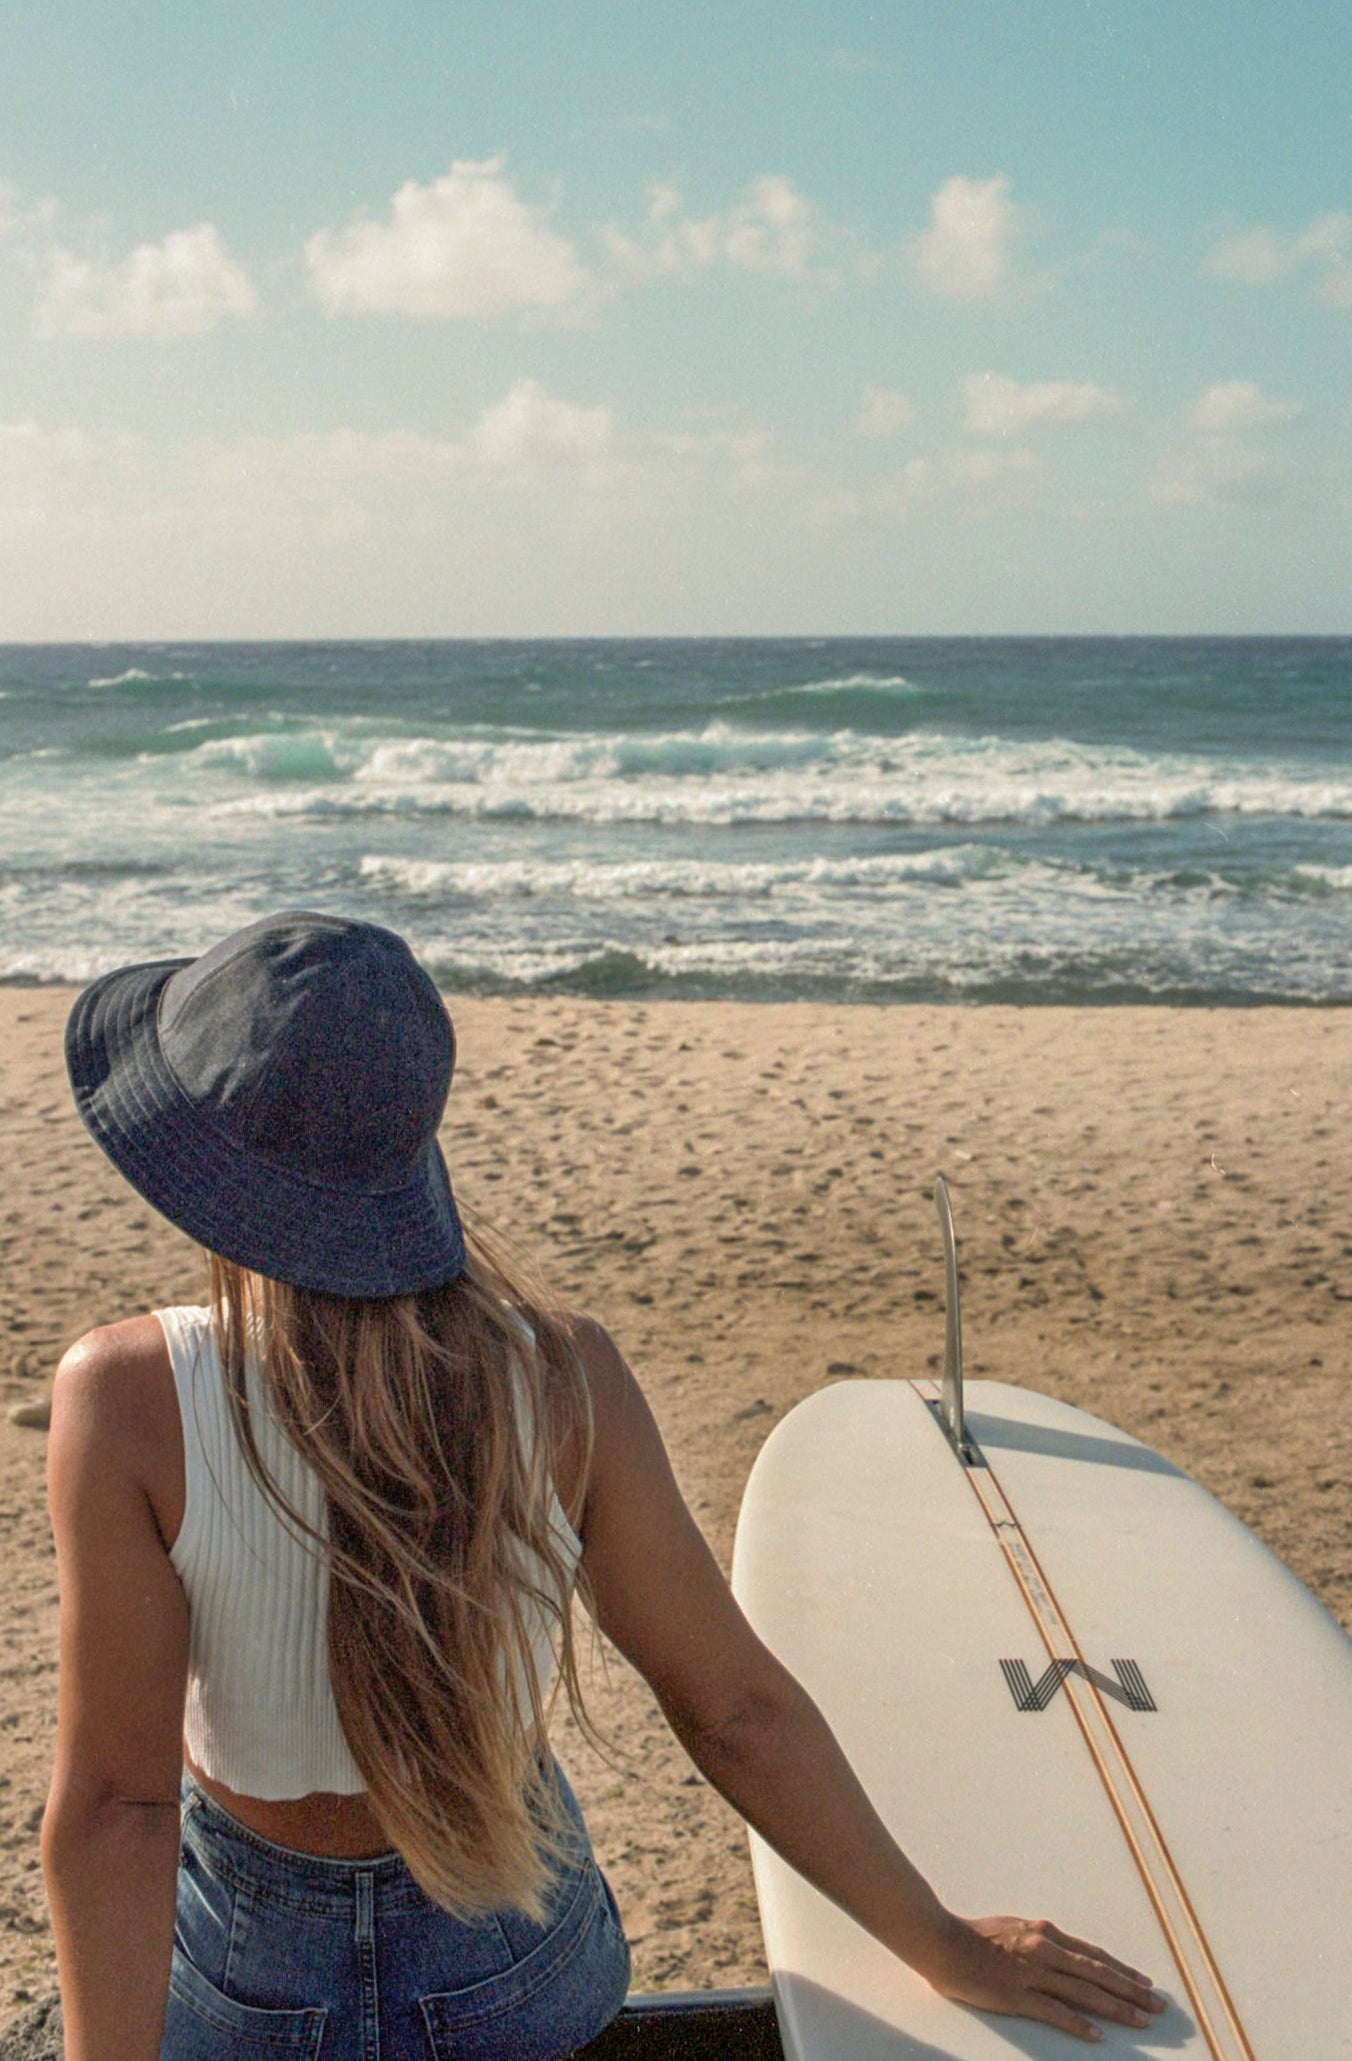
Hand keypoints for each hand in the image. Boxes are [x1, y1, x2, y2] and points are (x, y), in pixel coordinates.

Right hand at [926, 1911, 1167, 2042]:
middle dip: (1132, 1991)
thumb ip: (1038, 1942)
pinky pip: (1055, 2011)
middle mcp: (1045, 1950)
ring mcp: (1033, 1973)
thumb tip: (1061, 1953)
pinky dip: (1078, 2023)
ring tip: (1141, 2022)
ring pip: (1085, 1992)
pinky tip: (1097, 2035)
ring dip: (1116, 2008)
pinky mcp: (1018, 1994)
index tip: (1145, 1984)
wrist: (941, 1939)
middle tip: (1159, 2008)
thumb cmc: (973, 1936)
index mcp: (1044, 1934)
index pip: (1094, 1956)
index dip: (1122, 1971)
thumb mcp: (1013, 1929)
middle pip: (1098, 1974)